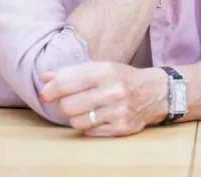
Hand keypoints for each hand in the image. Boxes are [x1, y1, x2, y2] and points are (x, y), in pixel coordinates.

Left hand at [39, 61, 167, 136]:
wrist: (155, 92)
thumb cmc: (123, 78)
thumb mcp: (101, 68)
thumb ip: (72, 72)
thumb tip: (44, 77)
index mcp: (106, 71)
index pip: (66, 82)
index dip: (50, 90)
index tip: (46, 94)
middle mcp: (113, 90)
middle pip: (68, 105)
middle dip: (64, 104)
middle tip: (70, 101)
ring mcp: (118, 111)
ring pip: (76, 122)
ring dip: (75, 117)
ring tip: (85, 109)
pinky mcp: (121, 128)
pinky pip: (90, 132)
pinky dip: (88, 126)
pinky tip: (96, 117)